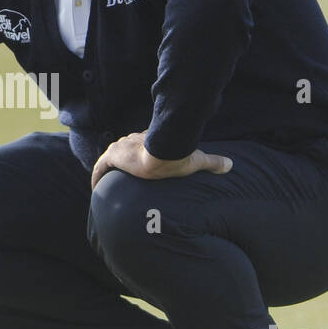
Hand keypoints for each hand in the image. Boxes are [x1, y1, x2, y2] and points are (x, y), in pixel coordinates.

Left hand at [90, 132, 231, 189]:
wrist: (164, 152)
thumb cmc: (179, 155)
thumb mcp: (196, 160)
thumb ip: (212, 162)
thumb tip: (231, 165)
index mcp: (149, 139)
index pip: (139, 146)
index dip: (136, 158)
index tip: (136, 168)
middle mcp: (132, 140)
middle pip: (122, 152)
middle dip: (120, 164)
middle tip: (119, 179)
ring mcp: (121, 147)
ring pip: (109, 160)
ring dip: (106, 172)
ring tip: (106, 186)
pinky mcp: (113, 156)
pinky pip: (99, 168)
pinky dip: (97, 177)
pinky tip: (96, 188)